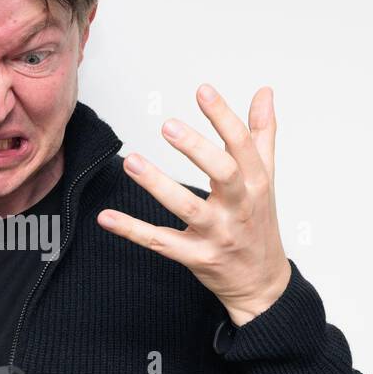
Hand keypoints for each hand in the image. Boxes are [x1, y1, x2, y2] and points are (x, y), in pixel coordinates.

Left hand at [97, 84, 291, 325]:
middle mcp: (239, 207)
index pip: (242, 145)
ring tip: (131, 161)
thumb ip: (262, 134)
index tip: (203, 90)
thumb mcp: (266, 178)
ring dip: (158, 185)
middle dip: (197, 149)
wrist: (261, 283)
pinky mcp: (197, 257)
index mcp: (256, 183)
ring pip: (187, 208)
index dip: (224, 116)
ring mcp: (218, 234)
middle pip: (223, 173)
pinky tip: (107, 217)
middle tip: (168, 125)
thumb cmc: (259, 224)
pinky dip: (133, 230)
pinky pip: (160, 242)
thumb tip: (264, 92)